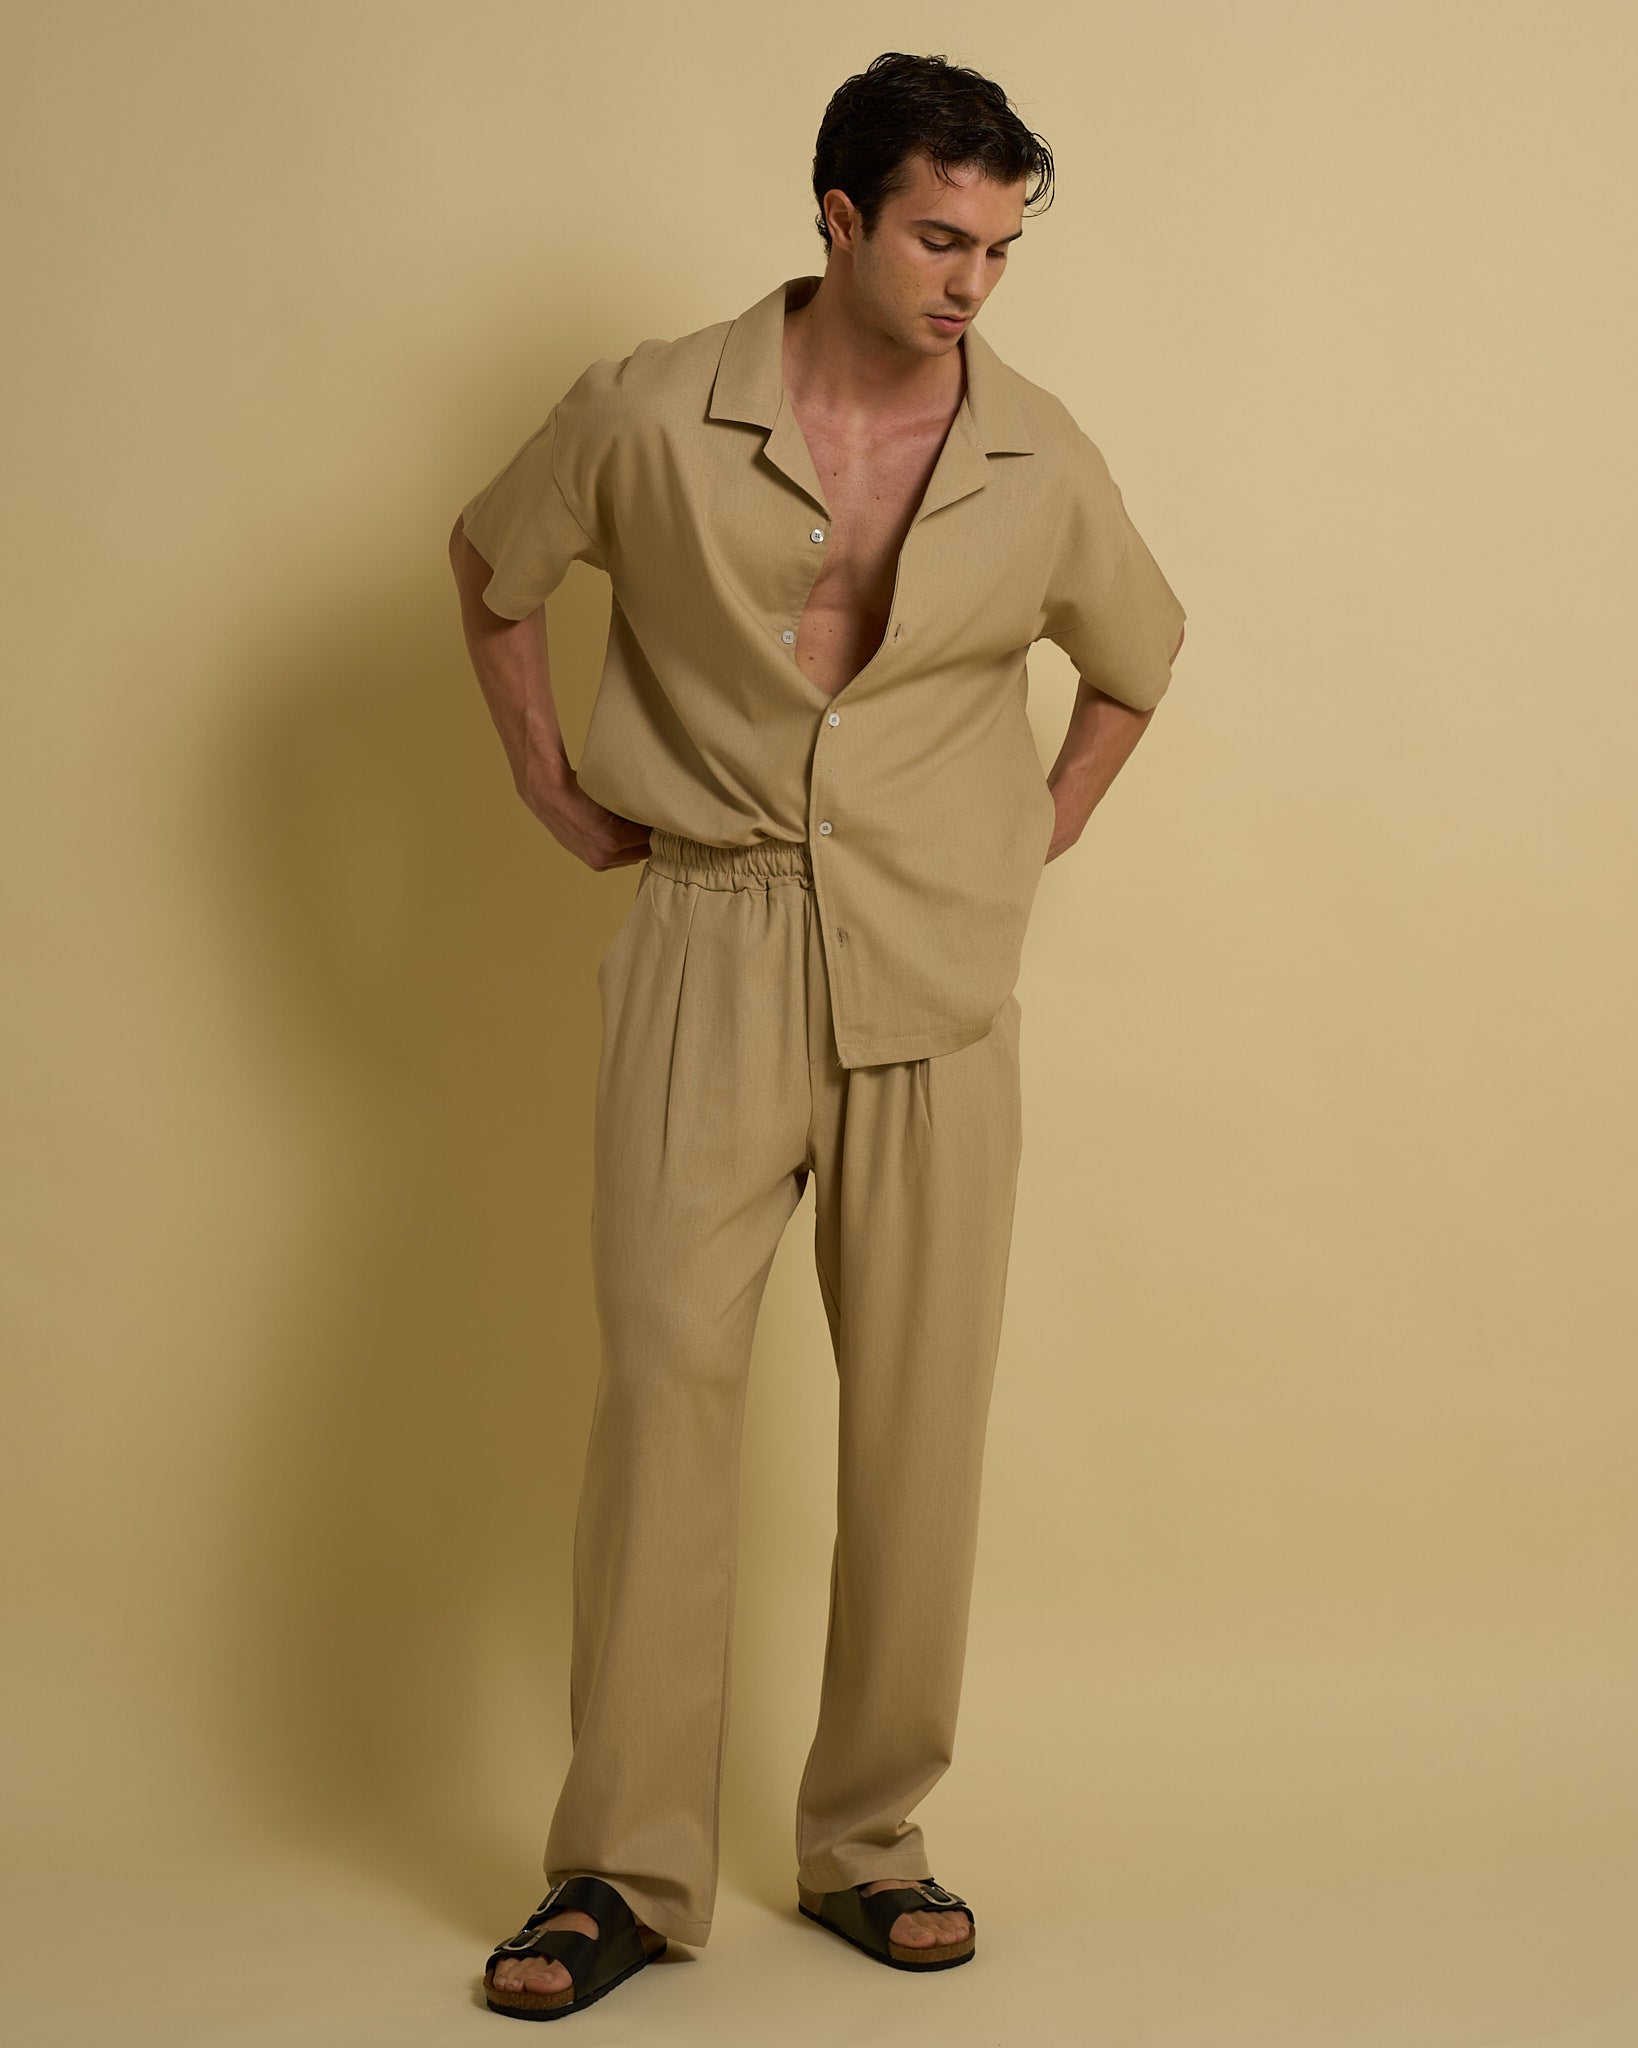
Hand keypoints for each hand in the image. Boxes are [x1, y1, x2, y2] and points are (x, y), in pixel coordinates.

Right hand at [521, 760, 651, 871]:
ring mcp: (598, 862)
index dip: (660, 825)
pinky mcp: (594, 863)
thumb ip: (636, 809)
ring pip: (635, 856)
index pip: (651, 836)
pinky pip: (622, 859)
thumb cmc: (581, 789)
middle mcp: (604, 856)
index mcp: (611, 840)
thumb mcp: (614, 796)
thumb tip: (659, 813)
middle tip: (655, 820)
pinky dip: (626, 848)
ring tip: (636, 825)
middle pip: (646, 850)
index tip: (664, 815)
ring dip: (638, 843)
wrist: (548, 795)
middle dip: (651, 836)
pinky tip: (624, 832)